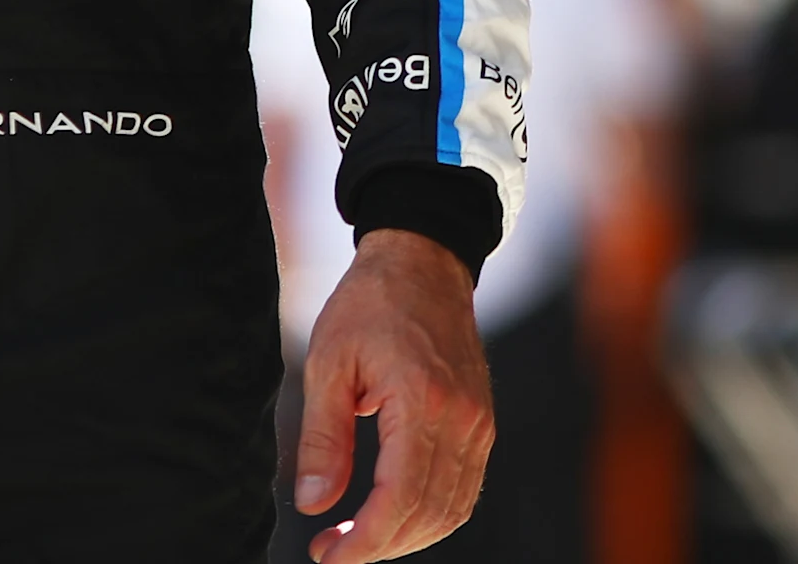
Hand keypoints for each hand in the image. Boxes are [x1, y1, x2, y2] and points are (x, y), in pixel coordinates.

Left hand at [293, 229, 492, 562]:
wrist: (423, 263)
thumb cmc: (370, 305)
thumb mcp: (328, 363)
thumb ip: (323, 438)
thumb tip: (314, 504)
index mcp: (422, 400)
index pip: (401, 499)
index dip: (364, 542)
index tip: (326, 554)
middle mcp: (462, 417)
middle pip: (429, 514)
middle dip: (380, 546)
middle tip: (333, 550)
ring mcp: (479, 422)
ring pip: (452, 510)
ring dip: (407, 537)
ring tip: (359, 537)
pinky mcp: (482, 423)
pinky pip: (464, 489)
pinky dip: (431, 515)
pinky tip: (394, 514)